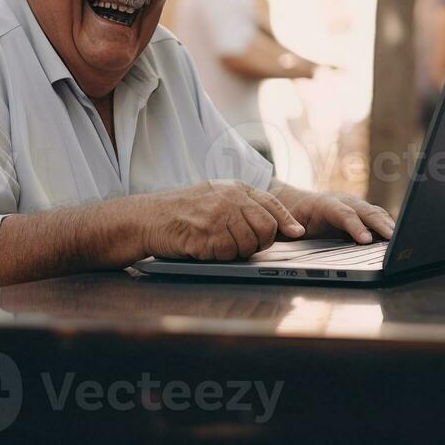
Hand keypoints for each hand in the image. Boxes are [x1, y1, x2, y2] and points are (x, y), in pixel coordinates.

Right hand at [137, 180, 305, 260]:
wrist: (148, 217)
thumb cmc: (183, 211)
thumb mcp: (215, 197)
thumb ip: (244, 206)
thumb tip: (282, 225)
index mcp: (234, 187)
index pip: (271, 203)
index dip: (286, 221)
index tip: (297, 233)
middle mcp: (229, 198)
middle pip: (266, 228)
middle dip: (259, 242)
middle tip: (240, 244)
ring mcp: (218, 214)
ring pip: (249, 244)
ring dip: (236, 252)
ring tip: (216, 243)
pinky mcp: (206, 233)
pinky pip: (228, 254)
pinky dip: (219, 256)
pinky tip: (205, 247)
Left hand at [283, 191, 394, 244]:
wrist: (292, 202)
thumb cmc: (289, 215)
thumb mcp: (286, 222)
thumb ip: (293, 227)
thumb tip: (299, 232)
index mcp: (323, 204)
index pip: (343, 214)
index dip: (356, 226)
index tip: (366, 240)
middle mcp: (341, 201)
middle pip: (364, 211)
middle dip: (380, 225)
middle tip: (393, 239)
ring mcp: (351, 205)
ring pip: (373, 212)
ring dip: (387, 224)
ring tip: (401, 239)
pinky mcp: (358, 212)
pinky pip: (375, 217)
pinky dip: (387, 225)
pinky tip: (396, 238)